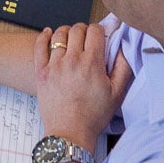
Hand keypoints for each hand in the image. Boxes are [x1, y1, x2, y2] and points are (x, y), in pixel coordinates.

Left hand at [32, 23, 132, 147]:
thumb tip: (124, 48)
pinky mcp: (41, 71)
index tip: (101, 35)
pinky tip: (49, 33)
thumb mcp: (117, 94)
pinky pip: (39, 46)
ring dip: (67, 32)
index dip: (100, 30)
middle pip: (77, 29)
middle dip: (84, 30)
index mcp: (92, 63)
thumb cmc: (93, 116)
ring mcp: (54, 64)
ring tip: (71, 39)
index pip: (95, 31)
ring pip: (59, 34)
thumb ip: (123, 68)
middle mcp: (72, 60)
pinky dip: (44, 36)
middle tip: (87, 39)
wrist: (70, 133)